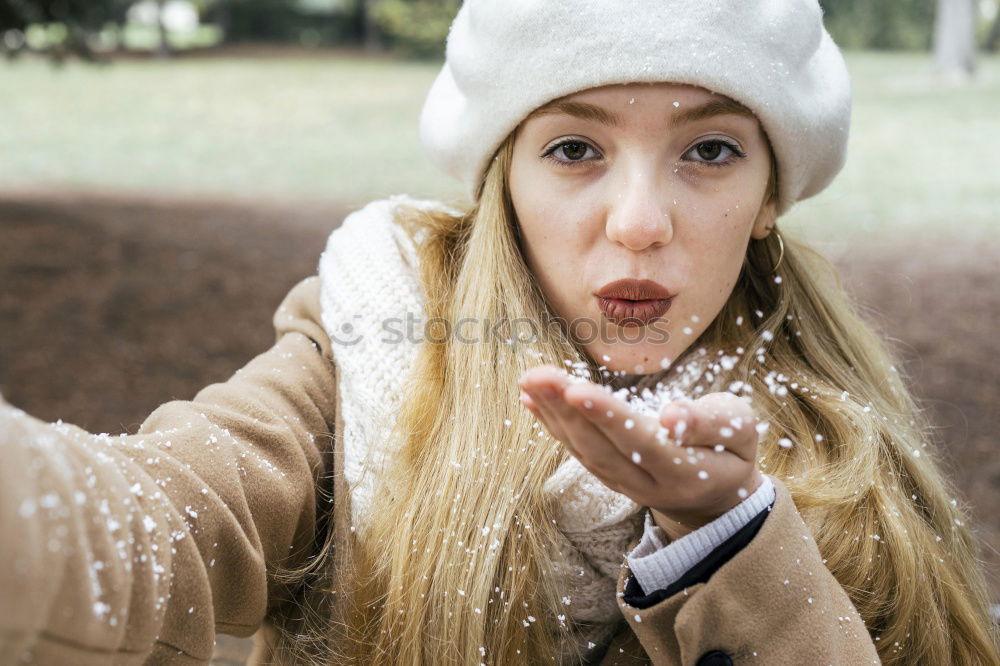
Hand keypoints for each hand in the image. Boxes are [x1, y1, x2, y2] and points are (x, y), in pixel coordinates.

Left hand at [518, 365, 762, 540]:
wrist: (716, 495)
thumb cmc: (731, 450)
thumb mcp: (739, 431)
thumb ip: (710, 423)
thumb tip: (673, 416)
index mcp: (684, 473)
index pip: (639, 443)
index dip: (607, 417)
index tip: (577, 389)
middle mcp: (647, 485)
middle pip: (601, 448)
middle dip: (566, 410)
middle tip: (538, 375)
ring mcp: (624, 485)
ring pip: (583, 451)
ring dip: (552, 414)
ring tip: (530, 379)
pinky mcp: (608, 476)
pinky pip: (576, 451)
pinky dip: (552, 424)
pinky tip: (531, 398)